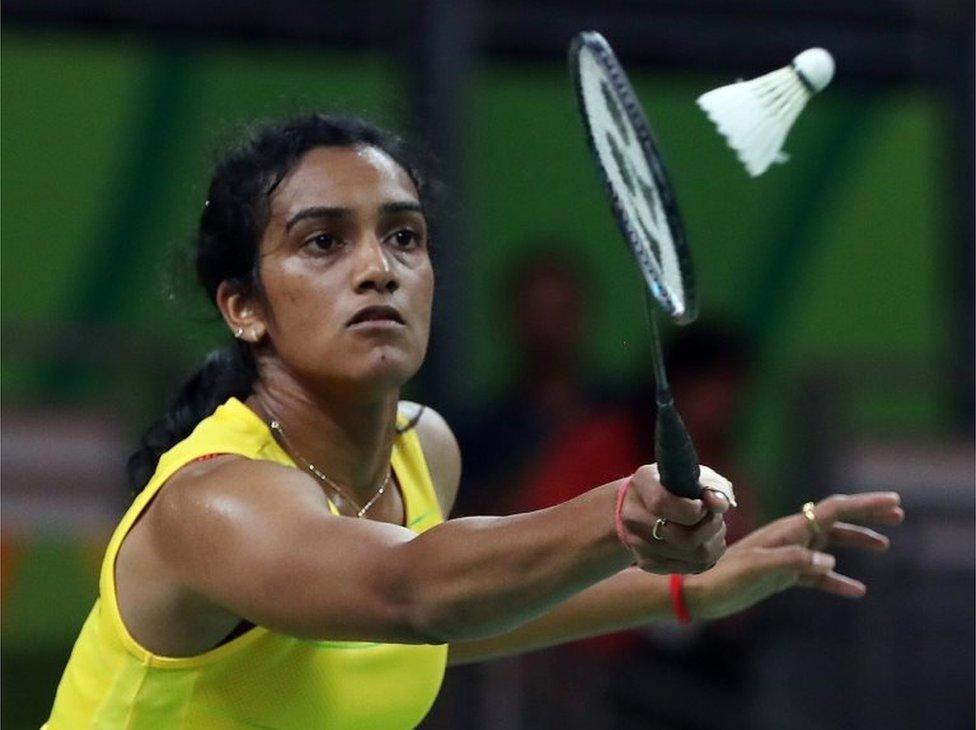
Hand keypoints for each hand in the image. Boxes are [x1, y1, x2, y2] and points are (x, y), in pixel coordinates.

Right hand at [619, 464, 734, 574]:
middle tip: (715, 516)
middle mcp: (634, 517)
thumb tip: (720, 504)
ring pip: (696, 556)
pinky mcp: (648, 563)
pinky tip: (704, 540)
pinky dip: (710, 555)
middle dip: (712, 526)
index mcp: (642, 485)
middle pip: (686, 538)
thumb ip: (710, 485)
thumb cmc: (672, 486)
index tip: (704, 503)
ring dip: (714, 541)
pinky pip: (694, 567)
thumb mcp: (690, 475)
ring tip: (712, 528)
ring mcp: (638, 543)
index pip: (664, 505)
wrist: (639, 505)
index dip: (695, 509)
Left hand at [684, 492, 903, 619]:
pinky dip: (837, 580)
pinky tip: (856, 590)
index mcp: (788, 530)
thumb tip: (830, 559)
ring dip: (856, 541)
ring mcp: (787, 555)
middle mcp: (790, 537)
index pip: (833, 510)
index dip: (864, 505)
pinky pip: (817, 574)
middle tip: (898, 514)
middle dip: (867, 516)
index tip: (894, 502)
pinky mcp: (782, 574)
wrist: (698, 591)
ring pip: (829, 543)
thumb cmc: (724, 577)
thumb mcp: (757, 568)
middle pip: (835, 521)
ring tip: (884, 544)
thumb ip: (792, 561)